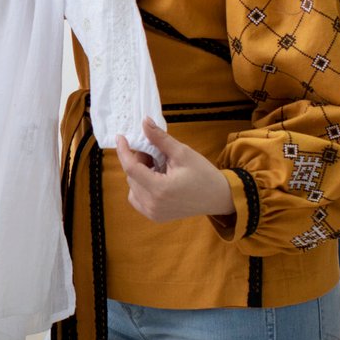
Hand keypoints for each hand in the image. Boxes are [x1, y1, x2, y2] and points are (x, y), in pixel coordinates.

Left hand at [114, 118, 236, 224]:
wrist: (218, 197)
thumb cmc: (203, 174)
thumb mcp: (182, 153)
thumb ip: (160, 139)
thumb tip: (144, 122)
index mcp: (160, 189)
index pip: (131, 168)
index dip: (124, 151)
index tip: (121, 137)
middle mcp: (153, 205)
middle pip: (131, 176)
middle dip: (138, 160)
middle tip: (153, 151)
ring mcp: (153, 213)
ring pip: (132, 187)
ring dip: (139, 173)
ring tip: (158, 166)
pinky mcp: (155, 216)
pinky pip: (137, 198)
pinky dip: (141, 186)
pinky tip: (155, 178)